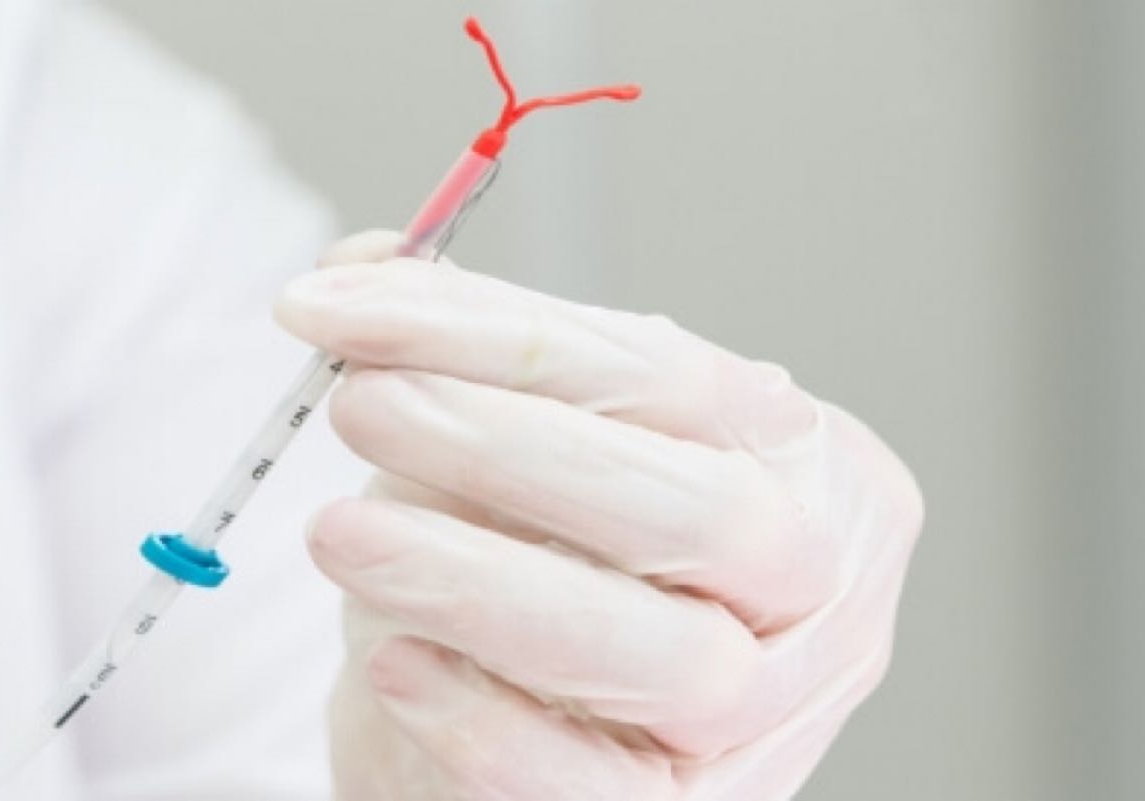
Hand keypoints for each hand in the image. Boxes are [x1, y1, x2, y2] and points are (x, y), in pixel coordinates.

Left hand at [273, 230, 923, 800]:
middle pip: (699, 511)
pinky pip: (607, 792)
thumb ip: (461, 355)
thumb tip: (360, 270)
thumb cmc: (543, 563)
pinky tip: (395, 661)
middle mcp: (817, 588)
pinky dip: (490, 723)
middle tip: (362, 406)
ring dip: (483, 586)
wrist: (543, 724)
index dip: (494, 333)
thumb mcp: (515, 445)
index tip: (342, 306)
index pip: (666, 376)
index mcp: (803, 461)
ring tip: (343, 532)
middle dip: (507, 448)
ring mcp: (772, 718)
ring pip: (672, 658)